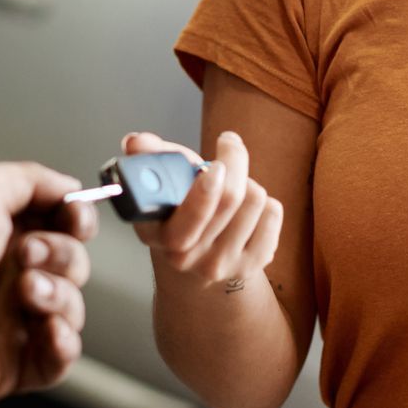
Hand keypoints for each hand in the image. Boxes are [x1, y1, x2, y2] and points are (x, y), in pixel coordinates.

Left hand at [0, 162, 97, 406]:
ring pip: (72, 309)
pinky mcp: (12, 363)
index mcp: (4, 234)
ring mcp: (12, 320)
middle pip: (74, 265)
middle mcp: (10, 276)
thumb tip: (73, 189)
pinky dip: (64, 344)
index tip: (74, 220)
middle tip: (26, 255)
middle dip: (62, 256)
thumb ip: (35, 180)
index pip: (65, 227)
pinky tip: (47, 328)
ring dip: (59, 296)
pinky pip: (59, 359)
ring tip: (25, 291)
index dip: (78, 223)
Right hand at [124, 132, 282, 290]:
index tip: (215, 168)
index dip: (205, 191)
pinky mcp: (250, 266)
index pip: (188, 216)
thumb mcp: (161, 181)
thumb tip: (135, 141)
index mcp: (156, 233)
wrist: (195, 256)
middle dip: (234, 163)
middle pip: (230, 199)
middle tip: (228, 147)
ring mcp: (219, 265)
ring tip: (233, 187)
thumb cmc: (179, 206)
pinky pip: (273, 215)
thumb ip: (149, 156)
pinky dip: (266, 203)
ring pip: (255, 199)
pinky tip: (248, 210)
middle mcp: (185, 256)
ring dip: (248, 182)